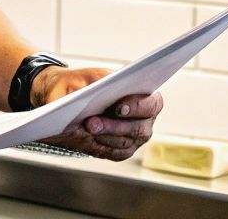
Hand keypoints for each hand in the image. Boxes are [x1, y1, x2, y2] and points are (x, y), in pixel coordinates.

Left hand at [31, 66, 162, 161]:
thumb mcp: (91, 75)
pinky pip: (115, 153)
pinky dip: (100, 147)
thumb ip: (97, 80)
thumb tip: (94, 89)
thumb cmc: (89, 83)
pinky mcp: (123, 150)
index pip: (151, 104)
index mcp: (147, 97)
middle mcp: (146, 120)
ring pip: (124, 143)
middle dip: (113, 126)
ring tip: (85, 129)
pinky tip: (87, 139)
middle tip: (91, 123)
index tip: (117, 108)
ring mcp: (136, 138)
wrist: (75, 99)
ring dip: (103, 136)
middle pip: (137, 129)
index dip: (137, 107)